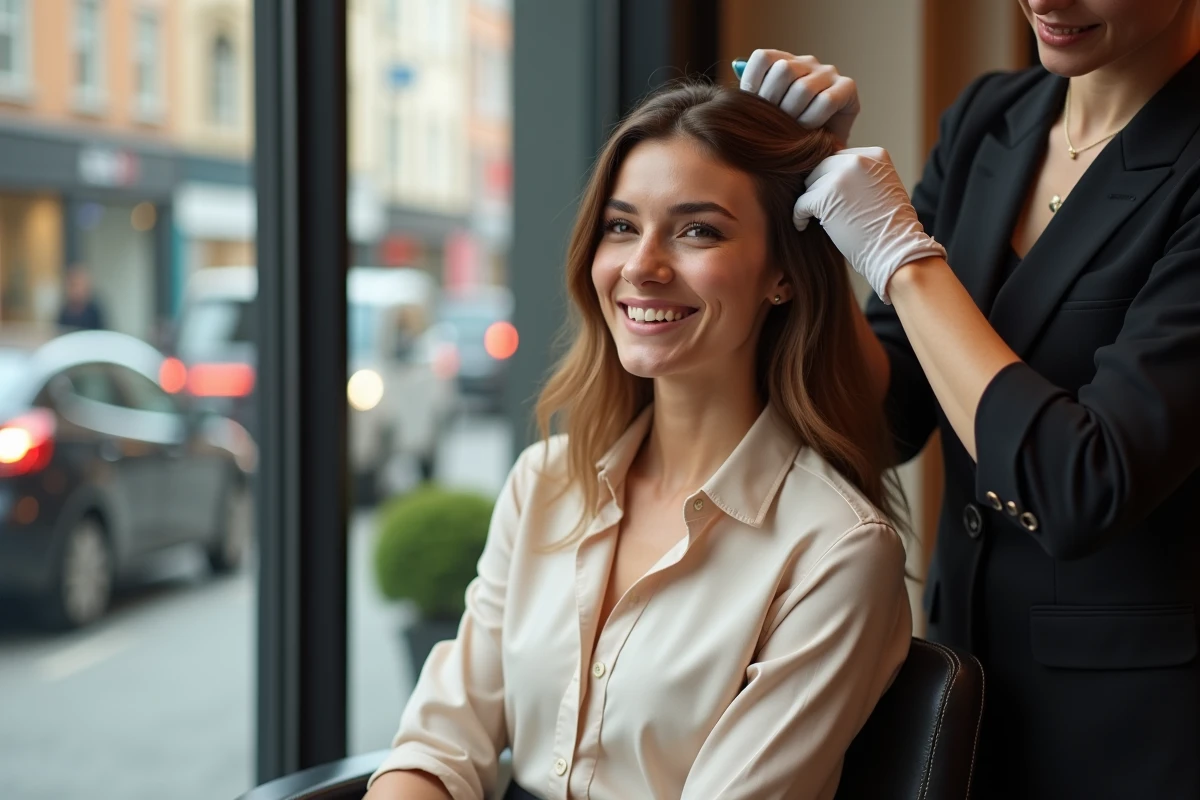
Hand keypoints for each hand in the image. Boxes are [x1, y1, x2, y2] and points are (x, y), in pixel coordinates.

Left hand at [737, 49, 859, 145]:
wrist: (819, 155)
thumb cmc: (787, 135)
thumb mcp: (764, 115)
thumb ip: (752, 95)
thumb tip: (736, 66)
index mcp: (783, 62)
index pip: (763, 58)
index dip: (754, 86)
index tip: (754, 111)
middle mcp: (806, 62)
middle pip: (783, 70)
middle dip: (775, 105)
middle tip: (776, 125)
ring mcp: (828, 72)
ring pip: (803, 88)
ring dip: (794, 116)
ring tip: (793, 131)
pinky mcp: (847, 87)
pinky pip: (825, 101)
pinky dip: (813, 120)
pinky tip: (811, 132)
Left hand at [792, 147, 945, 302]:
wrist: (897, 251)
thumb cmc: (892, 229)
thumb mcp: (884, 188)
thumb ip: (862, 176)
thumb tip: (832, 174)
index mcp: (876, 155)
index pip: (841, 158)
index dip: (833, 177)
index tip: (831, 193)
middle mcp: (858, 160)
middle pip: (822, 167)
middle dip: (819, 186)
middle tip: (818, 205)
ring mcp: (841, 177)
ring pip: (811, 184)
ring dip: (811, 202)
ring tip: (813, 217)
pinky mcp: (825, 198)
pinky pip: (801, 202)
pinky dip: (799, 215)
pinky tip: (803, 225)